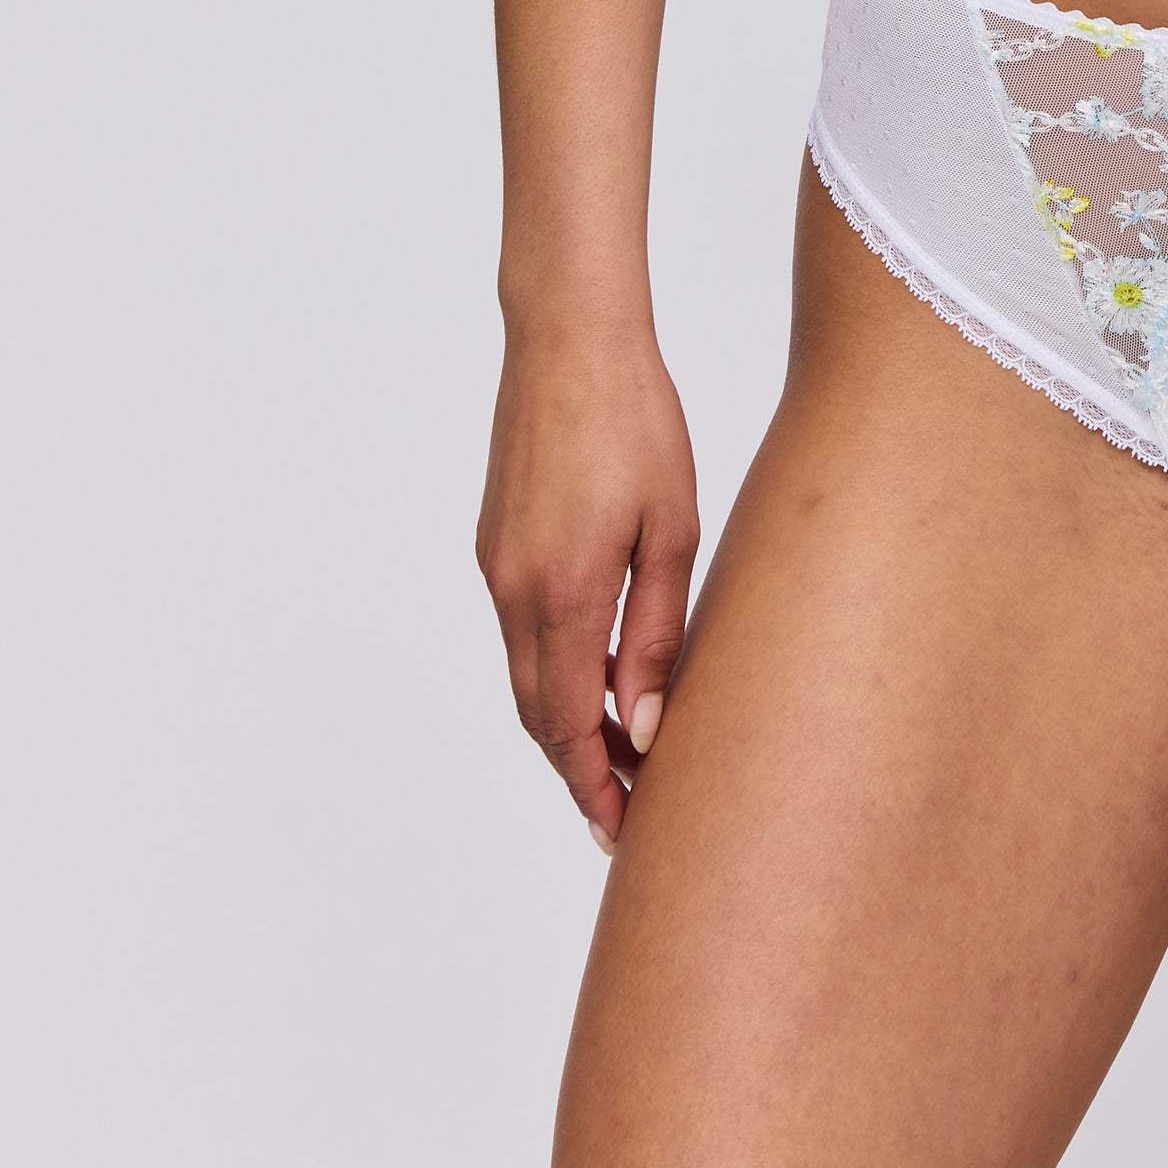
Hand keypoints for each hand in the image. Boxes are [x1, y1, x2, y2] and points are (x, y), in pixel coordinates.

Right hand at [477, 320, 700, 847]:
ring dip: (566, 720)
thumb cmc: (637, 421)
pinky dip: (552, 670)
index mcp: (565, 593)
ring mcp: (496, 565)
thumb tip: (644, 724)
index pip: (569, 727)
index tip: (622, 830)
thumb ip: (656, 632)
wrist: (569, 337)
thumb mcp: (673, 528)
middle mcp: (515, 590)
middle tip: (629, 805)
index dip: (593, 787)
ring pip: (526, 675)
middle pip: (538, 714)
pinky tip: (598, 670)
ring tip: (625, 746)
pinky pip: (520, 631)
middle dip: (579, 768)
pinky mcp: (494, 542)